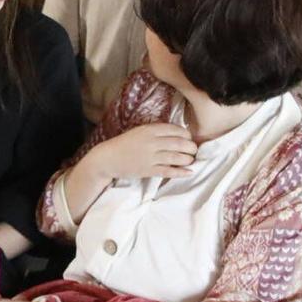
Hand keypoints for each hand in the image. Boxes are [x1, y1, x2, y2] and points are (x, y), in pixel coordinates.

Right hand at [83, 122, 197, 181]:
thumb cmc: (125, 144)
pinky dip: (181, 172)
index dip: (186, 135)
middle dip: (191, 147)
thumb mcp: (140, 131)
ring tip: (190, 160)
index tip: (189, 138)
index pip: (176, 130)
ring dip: (188, 159)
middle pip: (179, 143)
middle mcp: (151, 142)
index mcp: (150, 130)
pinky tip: (189, 172)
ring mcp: (150, 157)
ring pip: (176, 157)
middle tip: (194, 150)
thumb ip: (157, 131)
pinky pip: (168, 171)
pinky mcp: (148, 170)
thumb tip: (178, 135)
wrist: (108, 158)